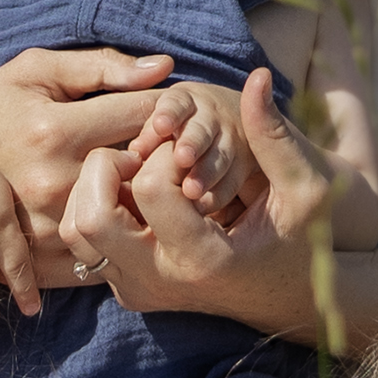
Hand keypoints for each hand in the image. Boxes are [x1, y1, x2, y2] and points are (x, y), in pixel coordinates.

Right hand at [0, 47, 173, 276]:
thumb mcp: (36, 71)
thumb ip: (101, 66)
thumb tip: (166, 68)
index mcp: (53, 131)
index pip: (143, 116)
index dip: (167, 110)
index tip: (169, 110)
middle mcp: (52, 183)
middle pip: (144, 170)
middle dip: (160, 156)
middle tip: (164, 147)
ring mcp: (46, 227)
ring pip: (128, 216)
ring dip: (143, 199)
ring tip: (138, 180)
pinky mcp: (40, 260)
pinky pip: (102, 253)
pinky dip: (119, 236)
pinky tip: (116, 216)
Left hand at [61, 67, 331, 335]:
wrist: (287, 300)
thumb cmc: (303, 240)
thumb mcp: (303, 188)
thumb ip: (276, 134)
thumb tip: (259, 77)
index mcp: (202, 257)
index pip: (149, 187)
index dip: (162, 152)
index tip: (183, 150)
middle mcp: (159, 281)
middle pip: (89, 218)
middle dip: (107, 168)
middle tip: (140, 156)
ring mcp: (136, 290)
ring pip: (74, 231)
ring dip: (93, 188)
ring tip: (136, 174)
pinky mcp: (124, 290)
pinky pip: (82, 244)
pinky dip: (96, 207)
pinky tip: (134, 194)